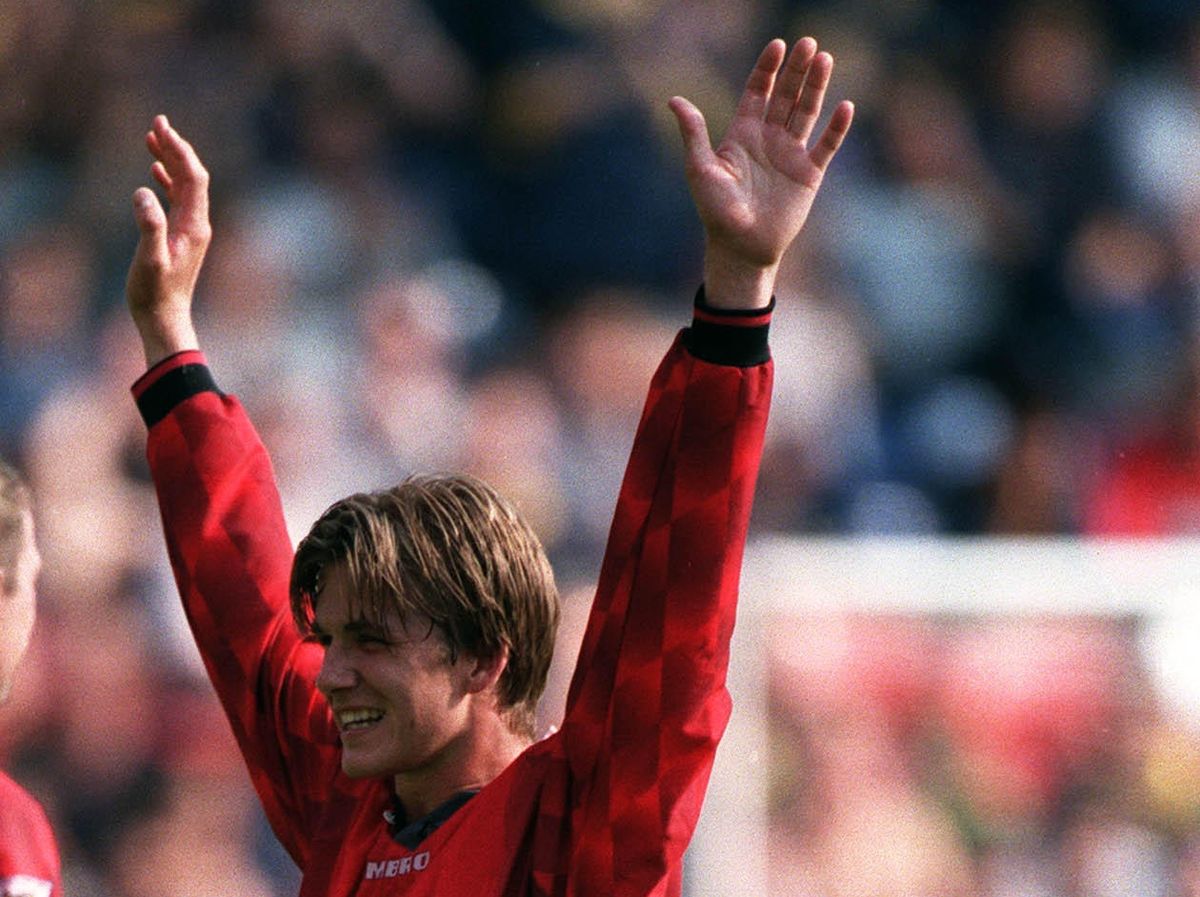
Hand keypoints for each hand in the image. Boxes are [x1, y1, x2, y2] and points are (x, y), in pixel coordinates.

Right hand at [125, 115, 211, 364]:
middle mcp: (197, 224)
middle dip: (176, 148)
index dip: (179, 151)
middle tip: (158, 121)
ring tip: (152, 136)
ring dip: (170, 160)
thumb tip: (143, 192)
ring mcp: (190, 229)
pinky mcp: (180, 236)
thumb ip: (148, 226)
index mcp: (193, 225)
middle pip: (191, 176)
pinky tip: (153, 171)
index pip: (193, 178)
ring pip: (184, 186)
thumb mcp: (149, 260)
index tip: (162, 129)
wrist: (164, 318)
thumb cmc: (154, 293)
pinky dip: (166, 180)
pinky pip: (176, 200)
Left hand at [669, 38, 853, 308]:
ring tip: (825, 60)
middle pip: (786, 96)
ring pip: (807, 113)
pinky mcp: (809, 174)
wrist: (741, 247)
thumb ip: (693, 133)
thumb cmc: (716, 211)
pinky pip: (826, 145)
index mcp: (743, 133)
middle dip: (797, 70)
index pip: (758, 91)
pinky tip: (844, 106)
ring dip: (816, 87)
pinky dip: (836, 127)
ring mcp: (791, 154)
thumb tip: (674, 100)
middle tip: (809, 43)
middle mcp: (769, 139)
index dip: (767, 69)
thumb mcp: (701, 169)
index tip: (777, 46)